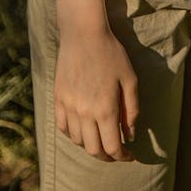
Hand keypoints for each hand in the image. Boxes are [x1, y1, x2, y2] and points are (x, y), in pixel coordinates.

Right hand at [54, 27, 138, 160]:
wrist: (83, 33)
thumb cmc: (111, 53)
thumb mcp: (130, 79)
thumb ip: (131, 109)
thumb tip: (130, 134)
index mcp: (105, 109)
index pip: (113, 147)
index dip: (122, 156)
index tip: (129, 155)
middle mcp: (84, 112)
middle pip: (94, 150)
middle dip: (107, 156)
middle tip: (116, 152)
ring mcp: (69, 106)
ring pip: (78, 141)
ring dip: (90, 145)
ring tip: (100, 138)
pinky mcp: (58, 99)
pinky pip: (63, 127)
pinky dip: (73, 134)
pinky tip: (82, 129)